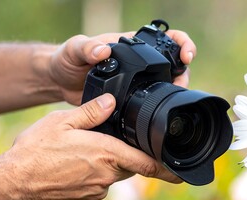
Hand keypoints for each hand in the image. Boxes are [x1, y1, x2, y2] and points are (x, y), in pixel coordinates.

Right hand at [1, 93, 180, 199]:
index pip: (147, 164)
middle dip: (125, 154)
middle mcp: (105, 176)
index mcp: (105, 154)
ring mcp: (95, 191)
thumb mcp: (63, 122)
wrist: (14, 182)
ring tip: (83, 154)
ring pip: (112, 175)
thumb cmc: (36, 151)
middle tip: (109, 144)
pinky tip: (75, 168)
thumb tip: (112, 101)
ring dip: (106, 164)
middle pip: (128, 165)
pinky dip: (93, 175)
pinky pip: (98, 185)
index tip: (181, 174)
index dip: (167, 169)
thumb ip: (92, 112)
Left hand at [49, 30, 195, 104]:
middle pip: (172, 65)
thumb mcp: (74, 50)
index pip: (165, 39)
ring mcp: (135, 82)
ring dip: (174, 91)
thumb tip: (103, 52)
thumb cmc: (67, 60)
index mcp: (130, 46)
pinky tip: (157, 112)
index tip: (186, 55)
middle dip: (183, 74)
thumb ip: (86, 47)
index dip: (181, 44)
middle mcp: (137, 63)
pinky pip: (149, 101)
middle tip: (180, 86)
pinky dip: (158, 105)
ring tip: (171, 101)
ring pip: (164, 85)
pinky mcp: (129, 98)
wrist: (60, 81)